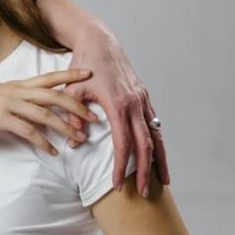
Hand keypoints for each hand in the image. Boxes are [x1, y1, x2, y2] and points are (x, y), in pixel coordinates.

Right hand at [0, 69, 95, 155]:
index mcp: (16, 85)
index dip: (69, 76)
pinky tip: (52, 151)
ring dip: (64, 127)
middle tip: (94, 116)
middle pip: (53, 95)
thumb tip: (32, 109)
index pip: (48, 78)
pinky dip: (43, 142)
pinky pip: (28, 131)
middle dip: (76, 105)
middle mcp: (15, 91)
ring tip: (78, 138)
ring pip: (44, 114)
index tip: (89, 75)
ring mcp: (8, 103)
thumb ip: (16, 100)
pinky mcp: (0, 118)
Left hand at [62, 25, 169, 196]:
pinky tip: (158, 156)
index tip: (116, 185)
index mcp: (118, 104)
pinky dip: (158, 142)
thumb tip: (75, 139)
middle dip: (145, 171)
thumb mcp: (72, 90)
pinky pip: (155, 124)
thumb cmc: (84, 65)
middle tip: (143, 192)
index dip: (119, 166)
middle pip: (145, 145)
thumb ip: (73, 116)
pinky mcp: (144, 97)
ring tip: (163, 181)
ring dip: (159, 160)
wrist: (98, 41)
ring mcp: (142, 100)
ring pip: (156, 135)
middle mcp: (135, 104)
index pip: (122, 143)